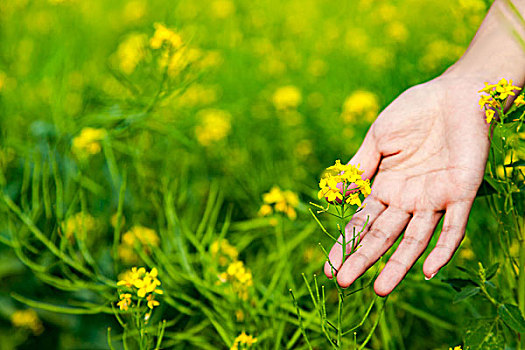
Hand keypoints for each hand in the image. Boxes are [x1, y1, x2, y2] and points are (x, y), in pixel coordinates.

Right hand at [324, 74, 490, 295]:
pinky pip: (453, 226)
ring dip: (398, 264)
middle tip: (342, 283)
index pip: (361, 223)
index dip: (345, 244)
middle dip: (362, 258)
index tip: (327, 267)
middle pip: (382, 236)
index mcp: (385, 186)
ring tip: (380, 289)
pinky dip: (443, 248)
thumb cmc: (414, 112)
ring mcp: (434, 199)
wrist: (455, 93)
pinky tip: (429, 270)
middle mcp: (407, 199)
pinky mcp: (461, 193)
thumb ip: (359, 167)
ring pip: (414, 239)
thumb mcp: (378, 137)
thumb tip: (332, 195)